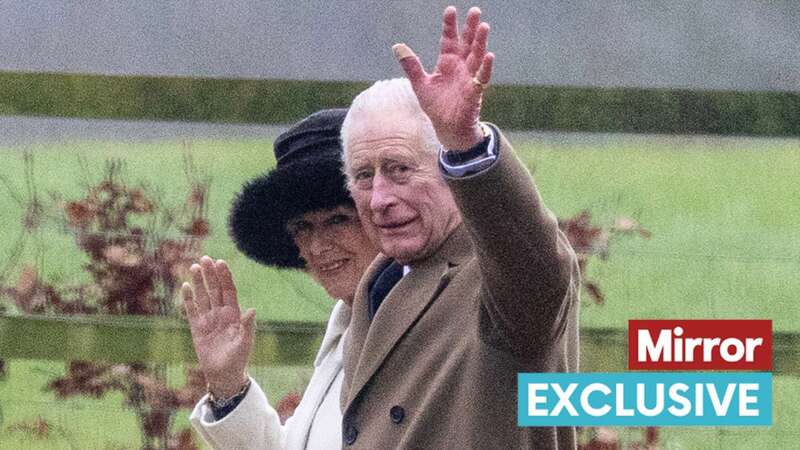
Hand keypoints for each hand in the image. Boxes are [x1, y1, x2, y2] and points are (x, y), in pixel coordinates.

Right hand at [182, 256, 255, 398]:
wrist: (224, 374)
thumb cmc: (238, 358)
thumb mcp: (245, 342)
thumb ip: (248, 326)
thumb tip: (252, 309)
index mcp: (234, 314)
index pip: (229, 291)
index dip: (225, 277)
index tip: (220, 263)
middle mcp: (221, 313)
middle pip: (214, 289)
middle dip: (210, 274)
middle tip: (205, 258)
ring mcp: (208, 319)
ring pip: (203, 296)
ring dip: (198, 282)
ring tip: (194, 266)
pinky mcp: (196, 328)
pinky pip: (191, 310)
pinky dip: (188, 299)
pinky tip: (185, 286)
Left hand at [393, 6, 493, 149]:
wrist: (447, 129)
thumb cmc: (436, 106)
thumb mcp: (420, 84)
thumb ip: (411, 65)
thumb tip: (397, 45)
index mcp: (447, 63)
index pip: (449, 40)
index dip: (449, 26)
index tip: (450, 10)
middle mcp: (460, 67)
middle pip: (466, 43)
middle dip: (470, 28)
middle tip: (475, 10)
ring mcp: (469, 78)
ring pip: (476, 57)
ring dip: (480, 43)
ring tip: (483, 26)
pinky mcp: (474, 92)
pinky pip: (481, 78)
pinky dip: (485, 68)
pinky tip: (489, 56)